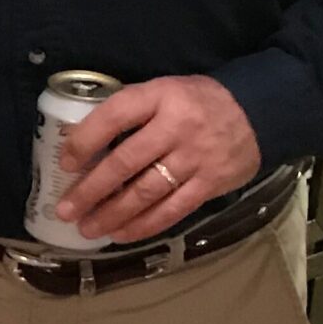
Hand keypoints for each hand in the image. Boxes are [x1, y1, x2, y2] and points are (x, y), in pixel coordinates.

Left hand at [53, 75, 260, 242]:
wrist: (258, 112)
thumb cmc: (197, 101)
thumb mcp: (164, 90)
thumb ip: (132, 111)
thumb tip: (83, 143)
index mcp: (160, 96)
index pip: (114, 116)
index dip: (85, 140)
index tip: (64, 163)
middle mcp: (177, 127)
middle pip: (126, 162)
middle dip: (91, 189)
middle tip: (65, 209)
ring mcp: (195, 157)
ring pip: (147, 192)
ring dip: (113, 213)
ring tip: (87, 228)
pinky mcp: (210, 183)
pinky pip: (173, 209)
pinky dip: (144, 224)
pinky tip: (121, 234)